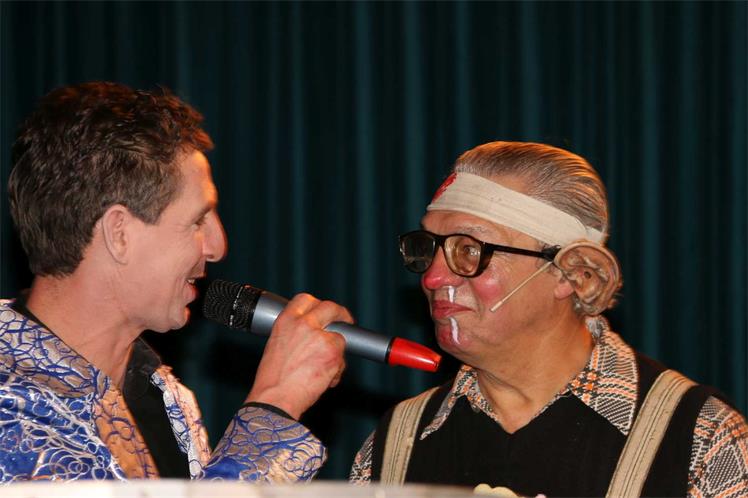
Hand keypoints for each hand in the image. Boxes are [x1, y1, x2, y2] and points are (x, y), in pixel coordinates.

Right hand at [245, 293, 349, 418]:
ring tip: (320, 372)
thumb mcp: (277, 346)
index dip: (317, 304)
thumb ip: (294, 335)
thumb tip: (313, 334)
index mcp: (286, 321)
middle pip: (330, 307)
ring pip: (339, 339)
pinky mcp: (333, 352)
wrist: (274, 399)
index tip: (324, 311)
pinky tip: (323, 381)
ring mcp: (320, 337)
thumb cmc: (272, 381)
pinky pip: (342, 360)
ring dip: (334, 355)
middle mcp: (304, 324)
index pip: (305, 300)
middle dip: (341, 314)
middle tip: (345, 322)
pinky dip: (336, 371)